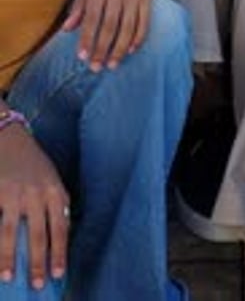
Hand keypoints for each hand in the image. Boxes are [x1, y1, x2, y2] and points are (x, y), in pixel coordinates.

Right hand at [0, 126, 69, 288]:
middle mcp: (36, 193)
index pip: (60, 228)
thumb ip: (56, 204)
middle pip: (38, 234)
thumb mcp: (51, 179)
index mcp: (54, 191)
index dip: (59, 253)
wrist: (9, 137)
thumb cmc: (33, 163)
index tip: (58, 274)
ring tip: (7, 277)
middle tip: (36, 284)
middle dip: (37, 262)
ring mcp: (14, 193)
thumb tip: (60, 238)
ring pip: (11, 233)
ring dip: (9, 258)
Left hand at [62, 0, 152, 71]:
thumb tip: (67, 29)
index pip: (92, 19)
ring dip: (120, 48)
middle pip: (110, 26)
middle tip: (96, 68)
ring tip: (113, 64)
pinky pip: (145, 21)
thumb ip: (78, 8)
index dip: (87, 39)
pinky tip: (131, 50)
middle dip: (102, 49)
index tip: (82, 58)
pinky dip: (138, 37)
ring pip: (128, 27)